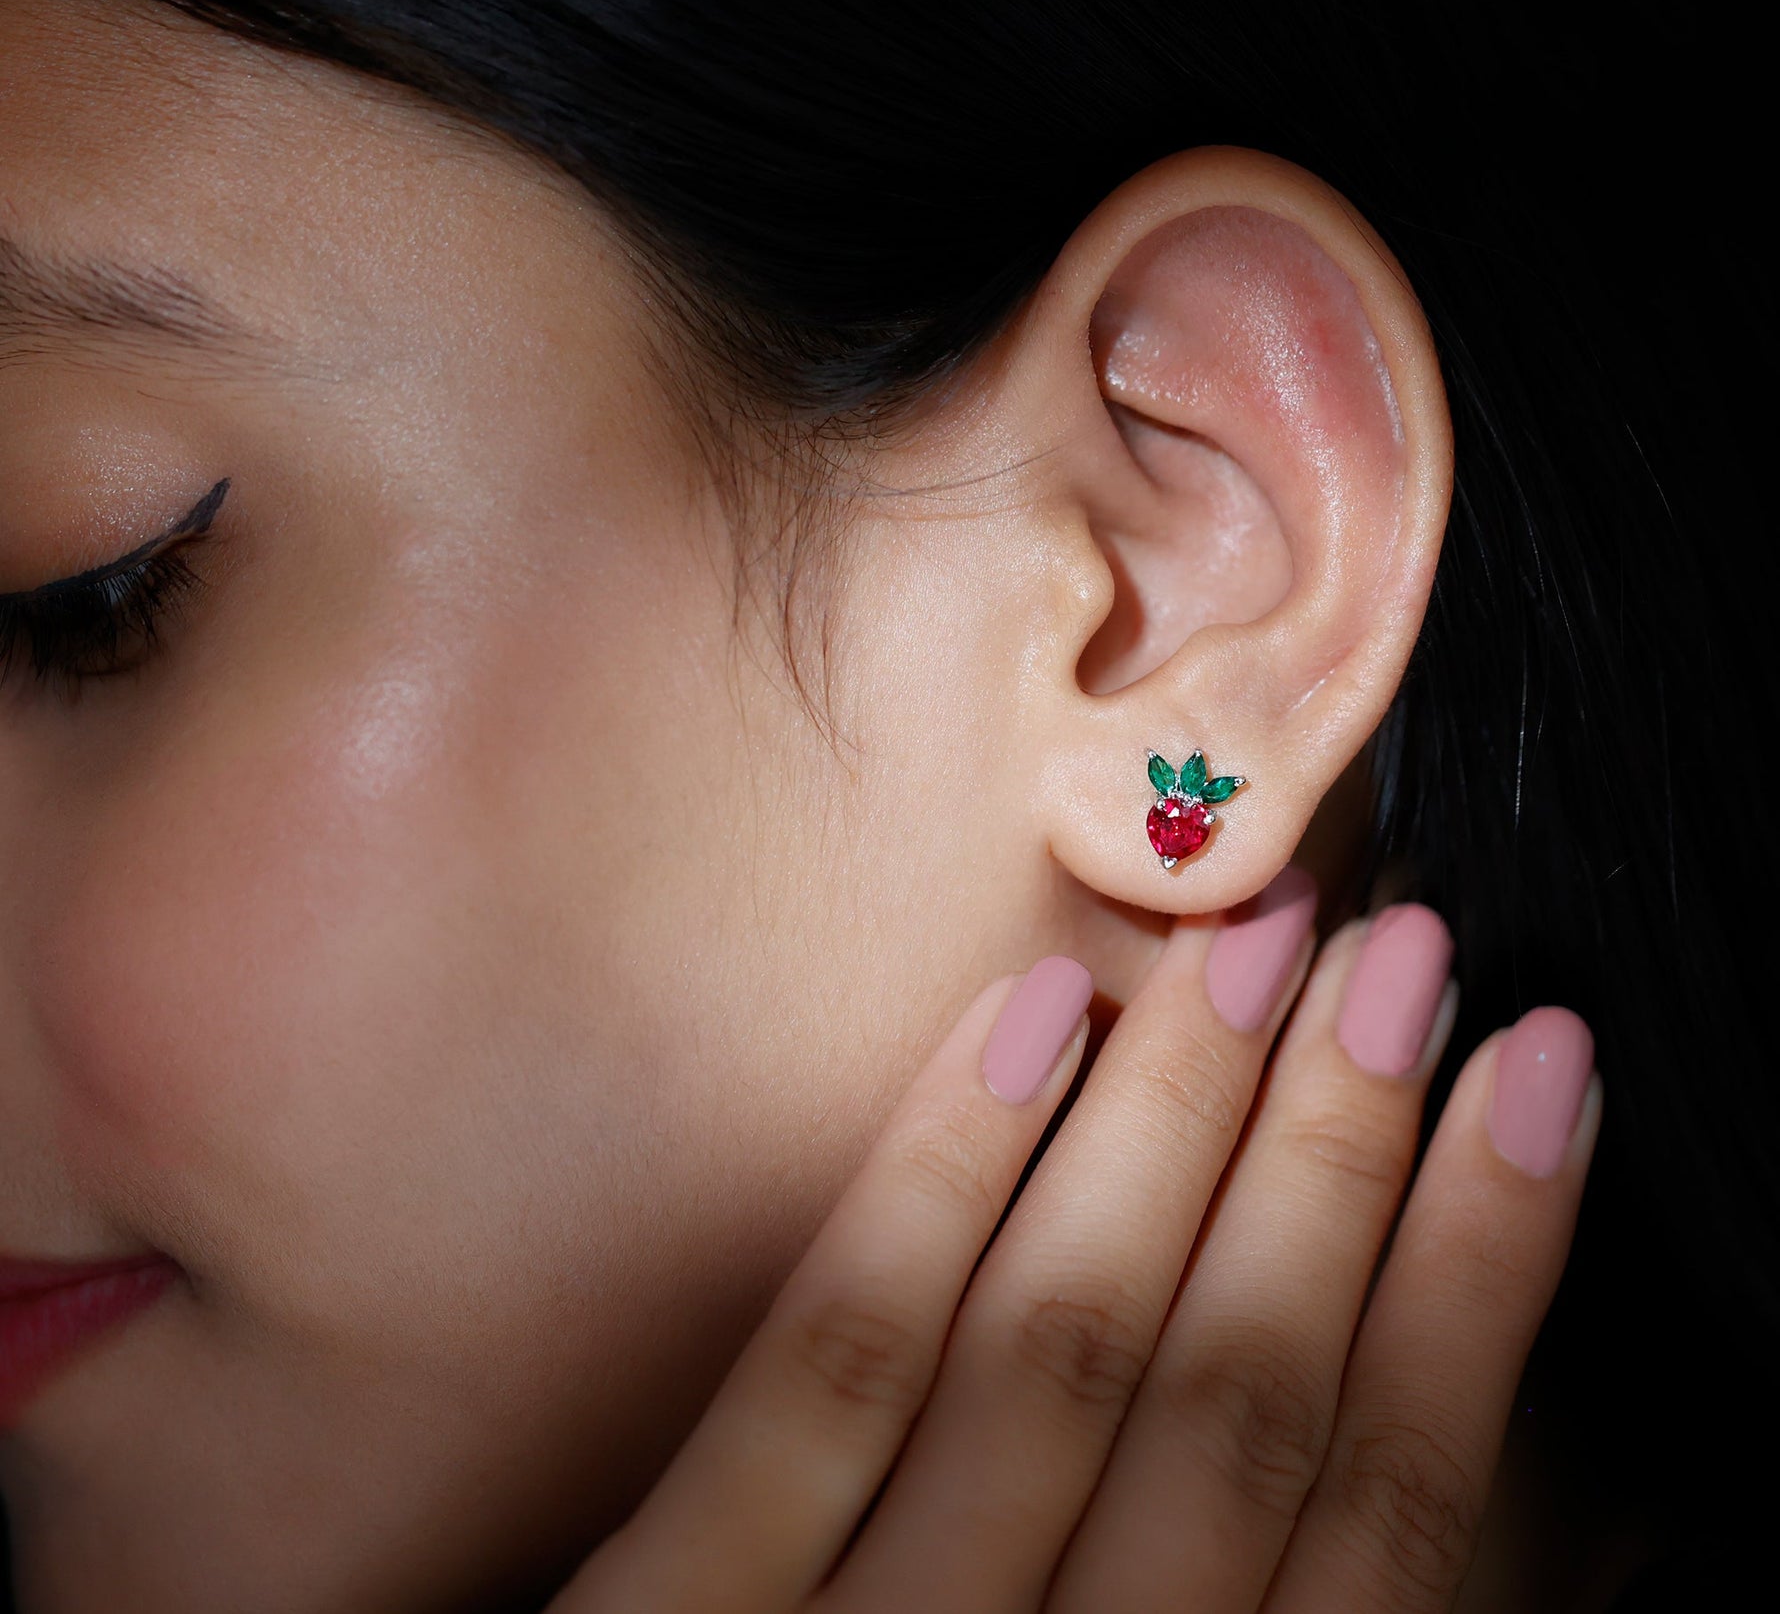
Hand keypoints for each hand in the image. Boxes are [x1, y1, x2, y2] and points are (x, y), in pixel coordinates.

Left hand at [554, 878, 1599, 1612]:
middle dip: (1342, 1151)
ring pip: (1059, 1345)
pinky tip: (1021, 1014)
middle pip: (1238, 1392)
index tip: (1536, 1075)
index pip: (1387, 1506)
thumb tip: (1452, 1423)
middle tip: (1409, 949)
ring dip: (1174, 1125)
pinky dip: (937, 1180)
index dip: (1479, 1276)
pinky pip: (827, 1369)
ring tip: (1255, 946)